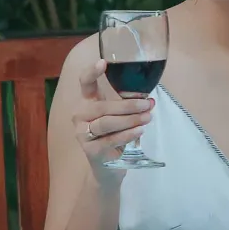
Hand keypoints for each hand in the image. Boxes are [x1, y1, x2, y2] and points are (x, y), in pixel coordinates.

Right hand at [73, 59, 153, 176]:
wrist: (108, 167)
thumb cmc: (115, 135)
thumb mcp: (120, 117)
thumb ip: (127, 105)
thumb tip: (147, 98)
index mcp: (87, 102)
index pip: (85, 83)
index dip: (92, 72)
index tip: (103, 62)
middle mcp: (80, 116)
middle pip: (102, 107)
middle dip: (128, 105)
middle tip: (148, 104)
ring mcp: (83, 134)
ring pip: (106, 123)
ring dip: (130, 119)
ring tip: (147, 117)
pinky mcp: (90, 151)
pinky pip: (110, 140)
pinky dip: (127, 134)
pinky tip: (139, 131)